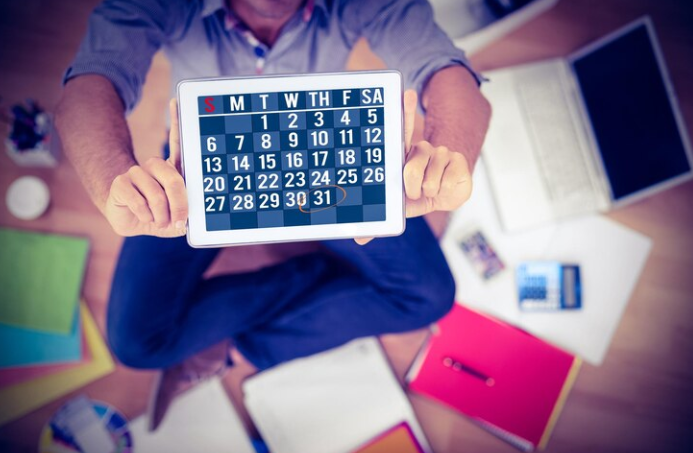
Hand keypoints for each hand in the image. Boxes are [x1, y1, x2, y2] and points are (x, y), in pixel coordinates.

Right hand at [104, 99, 187, 236]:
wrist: (131, 222)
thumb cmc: (159, 216)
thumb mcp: (178, 217)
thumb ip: (187, 214)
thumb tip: (194, 217)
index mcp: (170, 170)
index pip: (176, 143)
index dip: (176, 122)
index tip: (176, 100)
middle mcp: (153, 167)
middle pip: (173, 177)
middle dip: (179, 203)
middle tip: (179, 220)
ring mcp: (136, 173)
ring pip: (156, 193)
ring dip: (161, 214)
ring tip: (160, 221)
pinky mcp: (121, 183)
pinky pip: (139, 200)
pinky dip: (145, 214)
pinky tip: (144, 216)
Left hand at [354, 90, 472, 244]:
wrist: (443, 198)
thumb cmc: (414, 196)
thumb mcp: (394, 206)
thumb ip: (377, 220)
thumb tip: (359, 239)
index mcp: (403, 154)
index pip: (402, 130)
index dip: (405, 111)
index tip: (406, 93)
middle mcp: (421, 149)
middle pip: (414, 164)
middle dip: (413, 184)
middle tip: (414, 190)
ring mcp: (441, 153)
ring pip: (430, 179)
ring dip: (429, 191)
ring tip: (429, 189)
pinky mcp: (458, 160)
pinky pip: (448, 181)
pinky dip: (445, 191)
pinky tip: (444, 186)